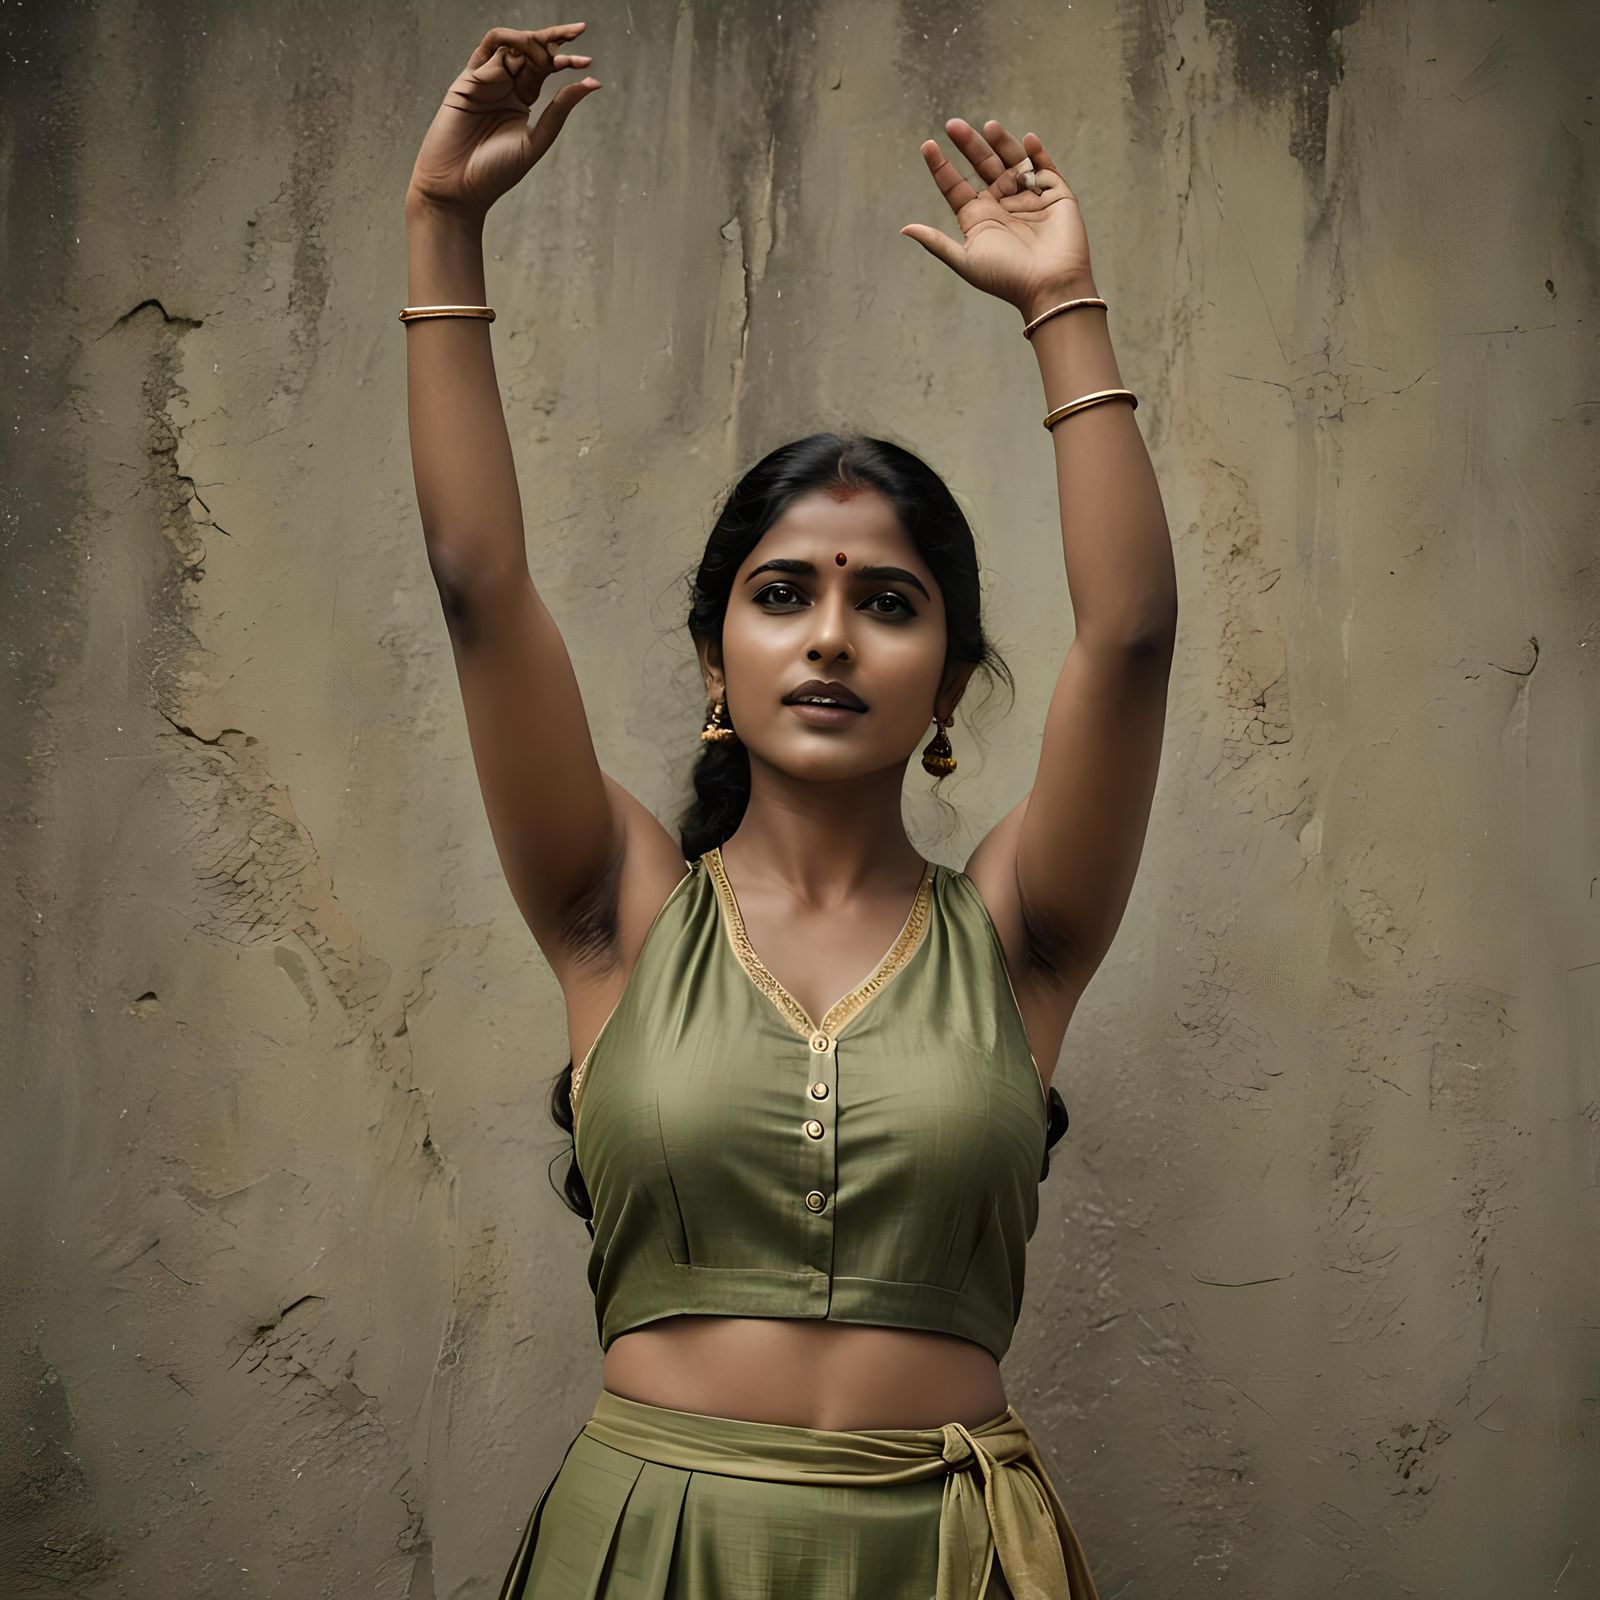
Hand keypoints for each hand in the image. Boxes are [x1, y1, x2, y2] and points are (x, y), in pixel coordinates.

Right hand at [407, 22, 601, 220]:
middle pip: (531, 50)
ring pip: (510, 43)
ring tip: (551, 49)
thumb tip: (592, 82)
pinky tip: (524, 51)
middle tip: (576, 32)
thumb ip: (560, 110)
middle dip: (554, 38)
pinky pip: (487, 49)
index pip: (546, 68)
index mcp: (522, 99)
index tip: (588, 64)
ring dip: (533, 39)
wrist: (458, 187)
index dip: (567, 60)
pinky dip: (507, 42)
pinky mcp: (466, 80)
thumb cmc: (495, 172)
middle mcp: (504, 85)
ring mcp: (485, 80)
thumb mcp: (536, 140)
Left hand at [899, 120, 1094, 317]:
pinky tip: (1027, 140)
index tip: (927, 146)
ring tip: (988, 127)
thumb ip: (936, 243)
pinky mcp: (1056, 197)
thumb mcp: (965, 259)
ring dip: (1001, 143)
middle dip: (969, 146)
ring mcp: (1029, 199)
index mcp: (979, 219)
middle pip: (983, 167)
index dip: (941, 167)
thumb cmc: (1006, 277)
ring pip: (1013, 162)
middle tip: (952, 125)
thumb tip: (904, 229)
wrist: (1048, 287)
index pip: (956, 187)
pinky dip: (1038, 154)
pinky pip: (1046, 170)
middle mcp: (1002, 205)